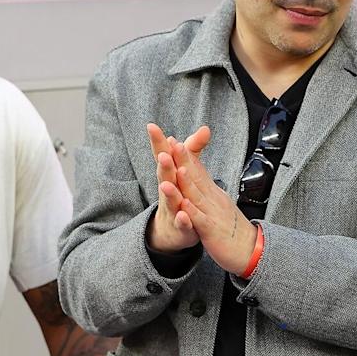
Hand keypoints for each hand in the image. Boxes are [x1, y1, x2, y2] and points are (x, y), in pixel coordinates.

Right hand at [144, 123, 200, 252]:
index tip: (151, 126)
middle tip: (164, 155)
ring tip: (166, 185)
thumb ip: (194, 149)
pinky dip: (183, 219)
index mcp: (170, 174)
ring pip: (170, 199)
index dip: (158, 141)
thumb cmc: (179, 193)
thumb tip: (205, 128)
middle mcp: (168, 189)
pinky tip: (184, 216)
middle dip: (164, 165)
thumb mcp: (186, 169)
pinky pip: (181, 223)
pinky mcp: (180, 225)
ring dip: (169, 192)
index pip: (164, 155)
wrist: (171, 229)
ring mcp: (173, 208)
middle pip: (165, 175)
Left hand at [170, 138, 257, 274]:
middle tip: (174, 142)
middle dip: (184, 160)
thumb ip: (207, 190)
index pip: (198, 170)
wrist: (249, 250)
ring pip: (197, 195)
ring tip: (176, 166)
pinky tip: (183, 203)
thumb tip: (197, 175)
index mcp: (213, 193)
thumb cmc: (231, 228)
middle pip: (196, 176)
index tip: (174, 140)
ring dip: (186, 181)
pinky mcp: (212, 231)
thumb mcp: (219, 204)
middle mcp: (213, 199)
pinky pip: (200, 220)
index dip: (186, 155)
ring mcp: (213, 214)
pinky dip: (191, 211)